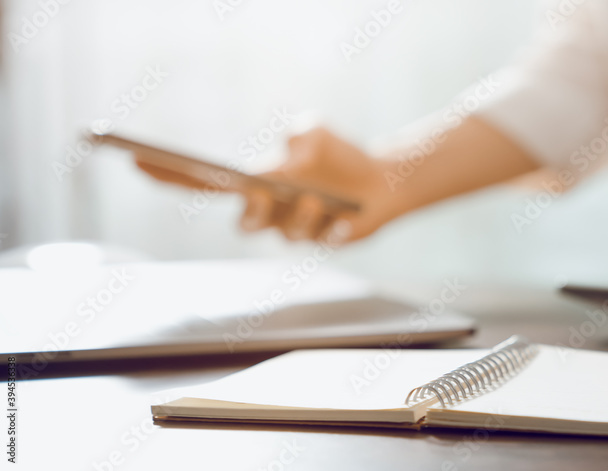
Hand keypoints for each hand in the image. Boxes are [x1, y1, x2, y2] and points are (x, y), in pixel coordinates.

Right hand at [136, 127, 398, 243]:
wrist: (381, 182)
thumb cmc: (338, 154)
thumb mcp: (317, 132)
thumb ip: (302, 132)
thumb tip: (292, 153)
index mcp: (253, 182)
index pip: (202, 183)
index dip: (169, 175)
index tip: (136, 160)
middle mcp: (267, 211)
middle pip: (242, 223)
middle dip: (250, 211)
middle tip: (260, 190)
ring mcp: (294, 231)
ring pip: (285, 234)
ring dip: (300, 215)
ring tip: (318, 197)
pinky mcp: (323, 243)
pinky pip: (322, 242)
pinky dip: (333, 229)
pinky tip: (345, 220)